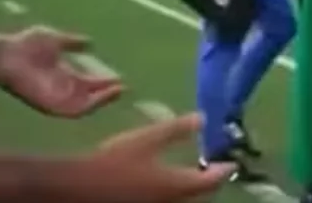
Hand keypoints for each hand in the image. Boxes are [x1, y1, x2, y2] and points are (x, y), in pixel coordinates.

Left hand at [0, 27, 123, 117]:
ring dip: (102, 101)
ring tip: (119, 91)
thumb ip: (72, 42)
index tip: (119, 78)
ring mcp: (56, 99)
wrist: (6, 55)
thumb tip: (90, 42)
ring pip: (85, 106)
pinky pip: (75, 111)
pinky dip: (90, 106)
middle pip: (89, 97)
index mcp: (62, 76)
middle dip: (107, 94)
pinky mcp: (51, 106)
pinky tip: (102, 96)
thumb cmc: (24, 45)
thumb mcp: (55, 39)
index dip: (103, 82)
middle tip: (124, 87)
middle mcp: (61, 91)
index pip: (87, 83)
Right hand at [86, 113, 236, 202]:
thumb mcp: (147, 139)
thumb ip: (176, 129)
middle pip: (199, 196)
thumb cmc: (114, 161)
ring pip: (183, 201)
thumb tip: (202, 118)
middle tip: (213, 169)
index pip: (210, 181)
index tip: (232, 162)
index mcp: (177, 186)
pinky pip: (167, 202)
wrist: (79, 189)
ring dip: (191, 190)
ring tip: (192, 176)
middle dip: (208, 184)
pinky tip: (165, 183)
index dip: (224, 170)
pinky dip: (174, 194)